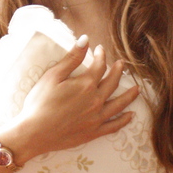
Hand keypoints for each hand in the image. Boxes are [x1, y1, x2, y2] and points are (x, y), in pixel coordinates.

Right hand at [12, 37, 139, 159]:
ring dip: (129, 96)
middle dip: (118, 71)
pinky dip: (123, 120)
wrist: (34, 132)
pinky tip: (130, 116)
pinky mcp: (93, 132)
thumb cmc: (39, 102)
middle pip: (112, 83)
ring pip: (119, 104)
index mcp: (86, 84)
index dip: (101, 56)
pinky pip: (114, 126)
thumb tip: (85, 40)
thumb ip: (71, 58)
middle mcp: (96, 100)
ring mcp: (97, 117)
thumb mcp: (53, 76)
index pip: (99, 66)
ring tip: (137, 89)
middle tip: (121, 65)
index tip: (100, 49)